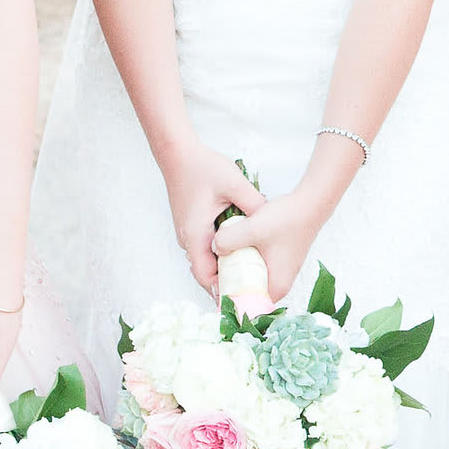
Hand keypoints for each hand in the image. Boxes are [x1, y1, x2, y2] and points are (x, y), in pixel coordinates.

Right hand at [156, 148, 263, 292]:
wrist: (177, 153)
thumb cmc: (202, 167)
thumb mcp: (234, 184)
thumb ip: (253, 204)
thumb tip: (271, 221)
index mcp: (195, 235)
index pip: (205, 276)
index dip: (223, 290)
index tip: (243, 296)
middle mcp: (187, 238)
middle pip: (206, 272)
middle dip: (228, 280)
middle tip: (253, 286)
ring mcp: (187, 232)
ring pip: (206, 259)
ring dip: (225, 265)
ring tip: (250, 269)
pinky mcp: (191, 225)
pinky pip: (205, 247)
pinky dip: (221, 253)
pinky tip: (240, 248)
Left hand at [212, 182, 336, 305]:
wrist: (309, 203)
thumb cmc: (288, 219)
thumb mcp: (253, 229)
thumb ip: (229, 239)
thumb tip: (214, 247)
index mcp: (276, 287)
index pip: (248, 308)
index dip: (229, 304)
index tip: (213, 291)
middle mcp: (279, 285)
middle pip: (247, 295)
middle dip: (229, 287)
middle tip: (211, 275)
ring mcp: (279, 273)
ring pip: (250, 282)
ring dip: (235, 274)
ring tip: (219, 262)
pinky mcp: (277, 262)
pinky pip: (255, 270)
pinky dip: (243, 264)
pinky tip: (232, 252)